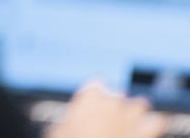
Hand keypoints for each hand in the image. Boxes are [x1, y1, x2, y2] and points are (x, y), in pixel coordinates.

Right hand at [47, 83, 164, 137]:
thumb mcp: (58, 130)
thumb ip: (69, 119)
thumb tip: (71, 122)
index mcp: (89, 96)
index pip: (96, 84)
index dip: (94, 95)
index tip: (91, 105)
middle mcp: (112, 101)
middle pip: (119, 94)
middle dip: (116, 104)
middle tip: (110, 119)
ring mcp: (131, 116)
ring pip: (141, 104)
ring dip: (138, 111)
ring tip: (133, 121)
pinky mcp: (146, 132)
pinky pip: (158, 122)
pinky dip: (157, 122)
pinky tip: (155, 124)